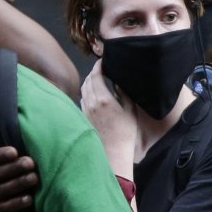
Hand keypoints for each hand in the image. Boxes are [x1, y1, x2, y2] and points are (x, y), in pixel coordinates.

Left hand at [81, 60, 136, 174]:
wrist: (113, 150)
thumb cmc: (125, 132)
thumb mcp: (130, 110)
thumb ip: (124, 93)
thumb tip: (119, 81)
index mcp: (103, 99)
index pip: (96, 76)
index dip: (98, 66)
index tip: (103, 61)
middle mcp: (91, 102)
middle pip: (88, 80)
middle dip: (93, 71)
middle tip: (101, 67)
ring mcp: (85, 109)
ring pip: (83, 89)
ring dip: (89, 80)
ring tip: (97, 77)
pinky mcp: (83, 116)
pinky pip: (82, 98)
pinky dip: (86, 91)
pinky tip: (93, 92)